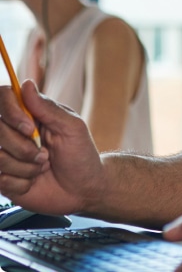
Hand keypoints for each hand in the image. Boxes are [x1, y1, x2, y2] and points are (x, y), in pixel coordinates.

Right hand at [0, 80, 104, 215]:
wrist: (82, 189)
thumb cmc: (81, 154)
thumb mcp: (72, 127)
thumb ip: (48, 108)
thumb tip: (26, 84)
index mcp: (30, 114)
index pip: (3, 97)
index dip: (10, 112)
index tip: (29, 128)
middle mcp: (14, 132)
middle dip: (23, 147)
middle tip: (45, 154)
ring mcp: (6, 155)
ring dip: (26, 167)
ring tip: (43, 167)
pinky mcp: (3, 179)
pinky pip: (0, 180)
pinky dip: (22, 182)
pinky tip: (34, 181)